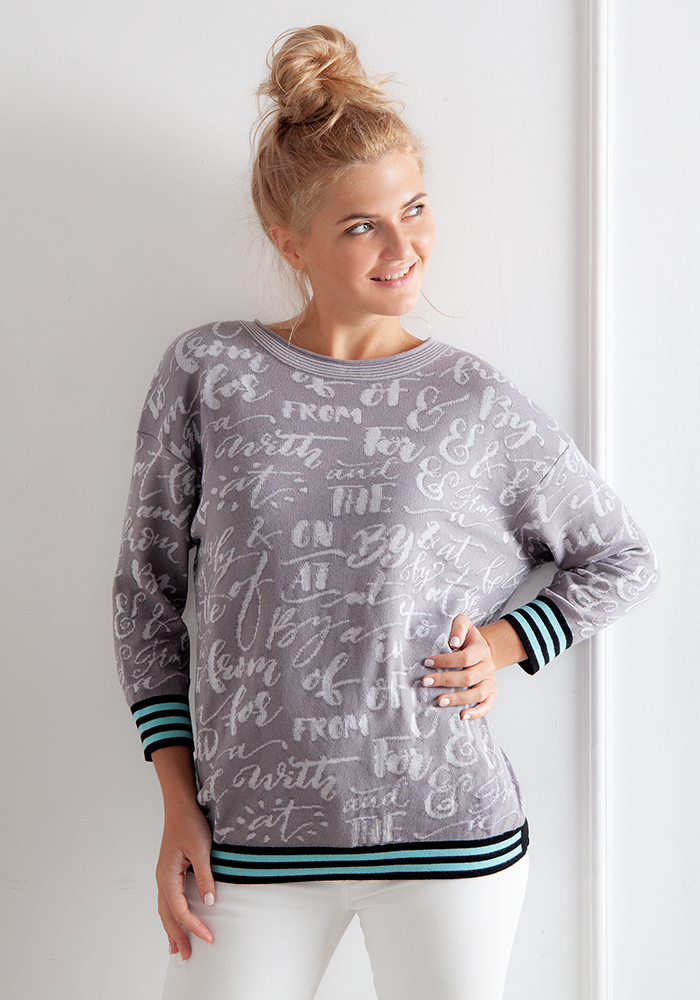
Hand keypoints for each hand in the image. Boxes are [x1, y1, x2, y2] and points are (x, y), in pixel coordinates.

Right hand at [156, 800, 215, 958]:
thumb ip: (204, 876)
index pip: (180, 911)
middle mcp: (162, 879)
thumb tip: (209, 903)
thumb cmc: (189, 823)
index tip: (209, 938)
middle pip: (168, 916)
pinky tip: (176, 920)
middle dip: (178, 936)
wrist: (180, 805)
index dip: (194, 926)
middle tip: (187, 956)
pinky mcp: (170, 871)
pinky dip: (171, 915)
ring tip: (177, 948)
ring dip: (171, 929)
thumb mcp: (201, 849)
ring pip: (165, 910)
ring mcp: (164, 876)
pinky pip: (167, 900)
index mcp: (167, 877)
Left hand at [421, 613, 498, 720]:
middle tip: (426, 682)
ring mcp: (490, 681)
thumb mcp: (464, 624)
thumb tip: (453, 643)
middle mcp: (488, 667)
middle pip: (468, 677)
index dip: (445, 661)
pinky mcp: (491, 692)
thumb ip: (458, 627)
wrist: (482, 649)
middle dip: (445, 680)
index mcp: (481, 650)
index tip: (427, 662)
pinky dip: (477, 712)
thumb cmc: (467, 639)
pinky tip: (462, 715)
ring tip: (440, 701)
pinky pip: (488, 705)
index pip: (464, 658)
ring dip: (458, 699)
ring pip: (478, 693)